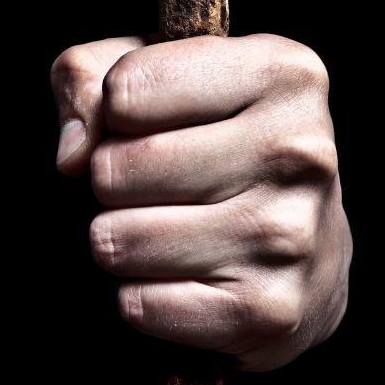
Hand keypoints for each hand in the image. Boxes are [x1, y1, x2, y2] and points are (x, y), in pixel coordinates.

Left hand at [50, 34, 350, 370]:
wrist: (313, 250)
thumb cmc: (216, 143)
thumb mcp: (156, 76)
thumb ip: (86, 76)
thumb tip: (71, 156)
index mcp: (281, 74)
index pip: (123, 90)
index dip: (114, 113)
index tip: (148, 124)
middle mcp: (299, 152)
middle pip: (114, 169)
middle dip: (111, 182)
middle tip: (154, 188)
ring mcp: (287, 236)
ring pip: (117, 241)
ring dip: (121, 241)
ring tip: (167, 230)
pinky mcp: (267, 311)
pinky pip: (138, 304)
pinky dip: (141, 295)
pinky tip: (183, 277)